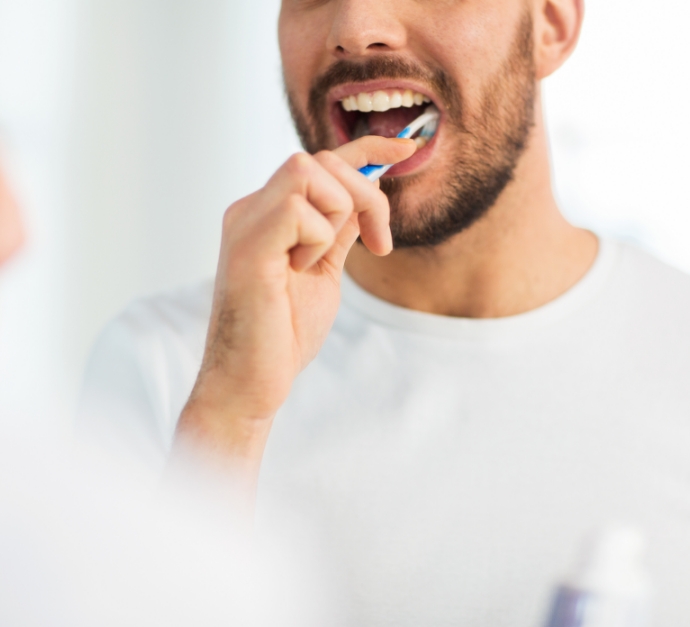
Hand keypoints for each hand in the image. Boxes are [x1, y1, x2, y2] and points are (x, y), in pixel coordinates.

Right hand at [175, 137, 415, 468]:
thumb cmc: (282, 333)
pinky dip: (316, 240)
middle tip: (377, 243)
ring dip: (334, 217)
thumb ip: (338, 230)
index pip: (319, 162)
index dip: (367, 148)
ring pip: (309, 172)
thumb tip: (365, 195)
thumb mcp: (323, 270)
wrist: (251, 381)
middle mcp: (252, 210)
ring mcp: (246, 223)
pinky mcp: (247, 245)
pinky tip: (299, 271)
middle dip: (365, 194)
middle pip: (320, 160)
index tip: (406, 149)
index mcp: (268, 215)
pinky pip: (297, 210)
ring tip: (316, 263)